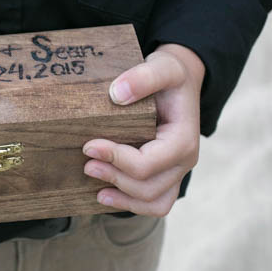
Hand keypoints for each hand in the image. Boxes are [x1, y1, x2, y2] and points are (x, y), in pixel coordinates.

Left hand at [82, 43, 204, 216]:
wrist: (180, 82)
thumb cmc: (171, 76)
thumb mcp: (163, 66)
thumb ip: (144, 76)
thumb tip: (117, 95)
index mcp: (184, 139)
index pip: (147, 163)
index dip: (116, 159)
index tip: (89, 146)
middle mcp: (185, 161)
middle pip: (148, 187)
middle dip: (114, 178)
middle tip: (86, 164)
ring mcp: (177, 172)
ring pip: (154, 202)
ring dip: (123, 199)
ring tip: (96, 190)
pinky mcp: (167, 176)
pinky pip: (155, 203)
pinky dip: (132, 204)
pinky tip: (106, 195)